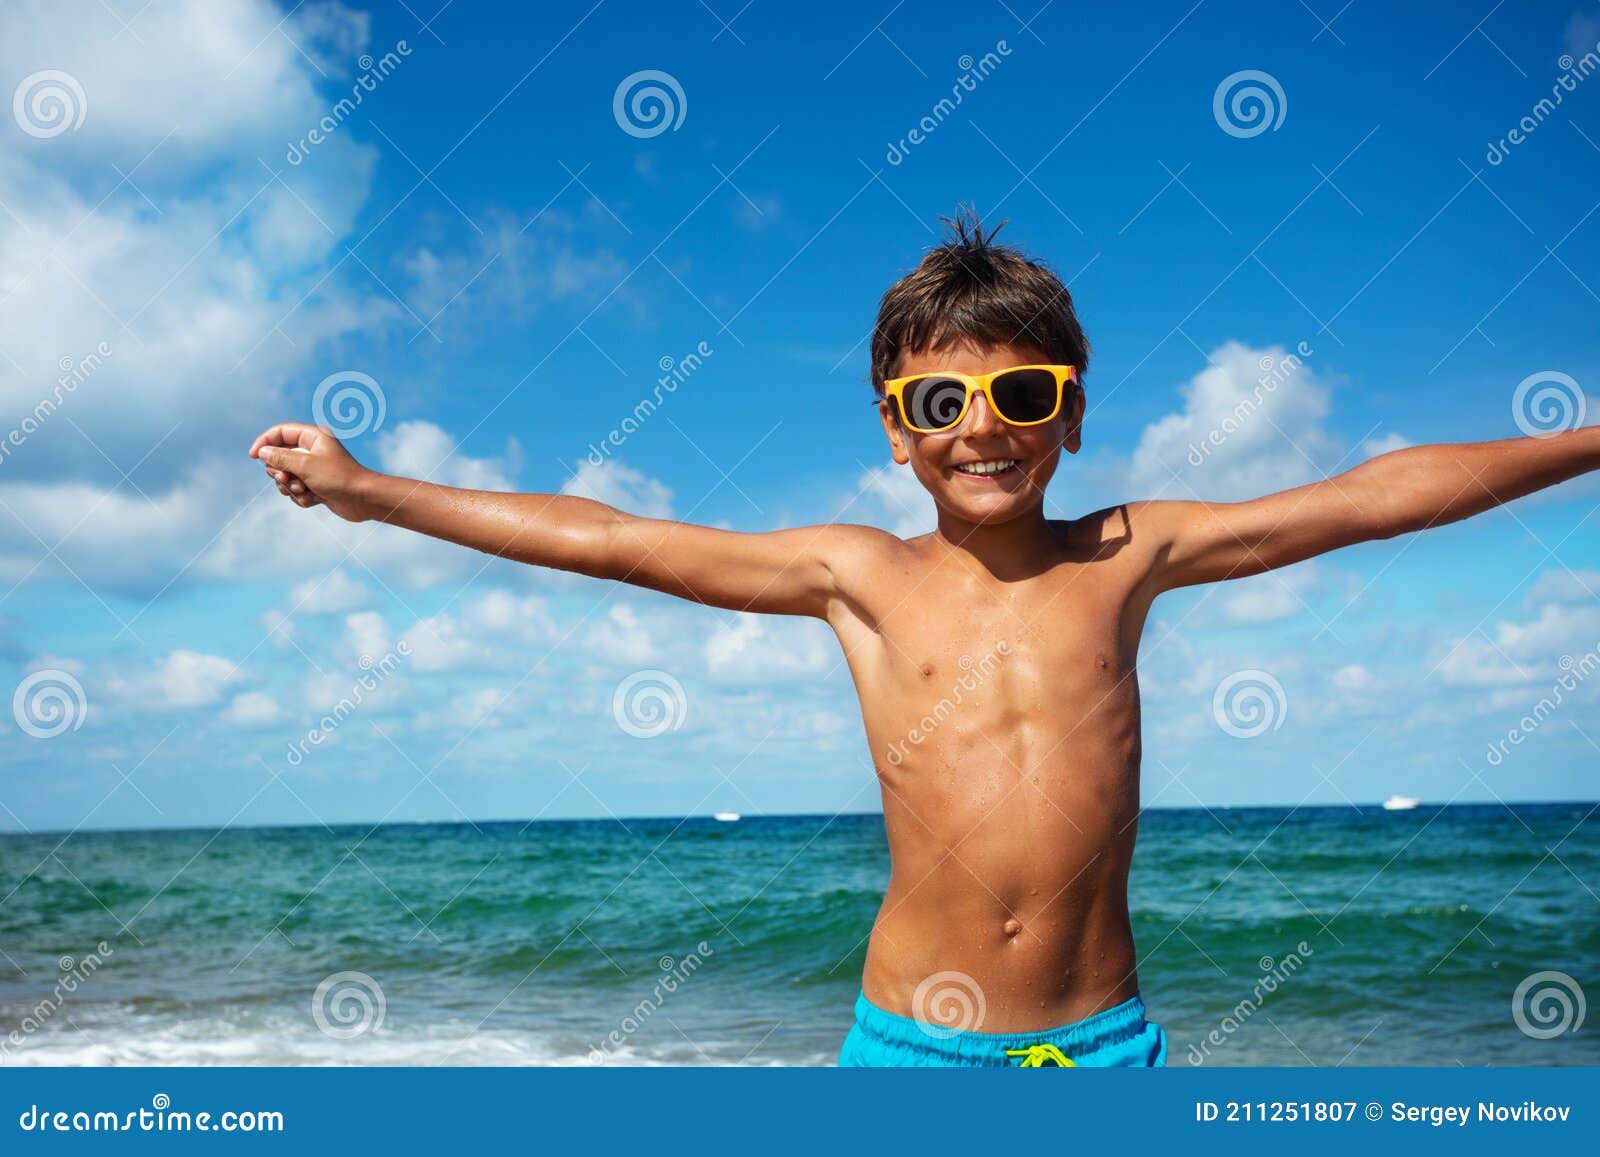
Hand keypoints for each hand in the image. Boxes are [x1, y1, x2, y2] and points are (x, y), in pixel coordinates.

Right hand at [249, 423, 379, 522]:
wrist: (363, 500)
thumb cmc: (339, 478)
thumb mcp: (305, 465)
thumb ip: (281, 457)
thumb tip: (262, 452)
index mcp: (313, 437)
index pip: (280, 432)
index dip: (265, 442)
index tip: (253, 456)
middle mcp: (312, 451)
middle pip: (278, 458)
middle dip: (280, 472)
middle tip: (289, 479)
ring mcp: (313, 470)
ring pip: (285, 477)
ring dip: (291, 487)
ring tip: (305, 490)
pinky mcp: (315, 486)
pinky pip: (296, 491)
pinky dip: (302, 497)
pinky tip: (316, 499)